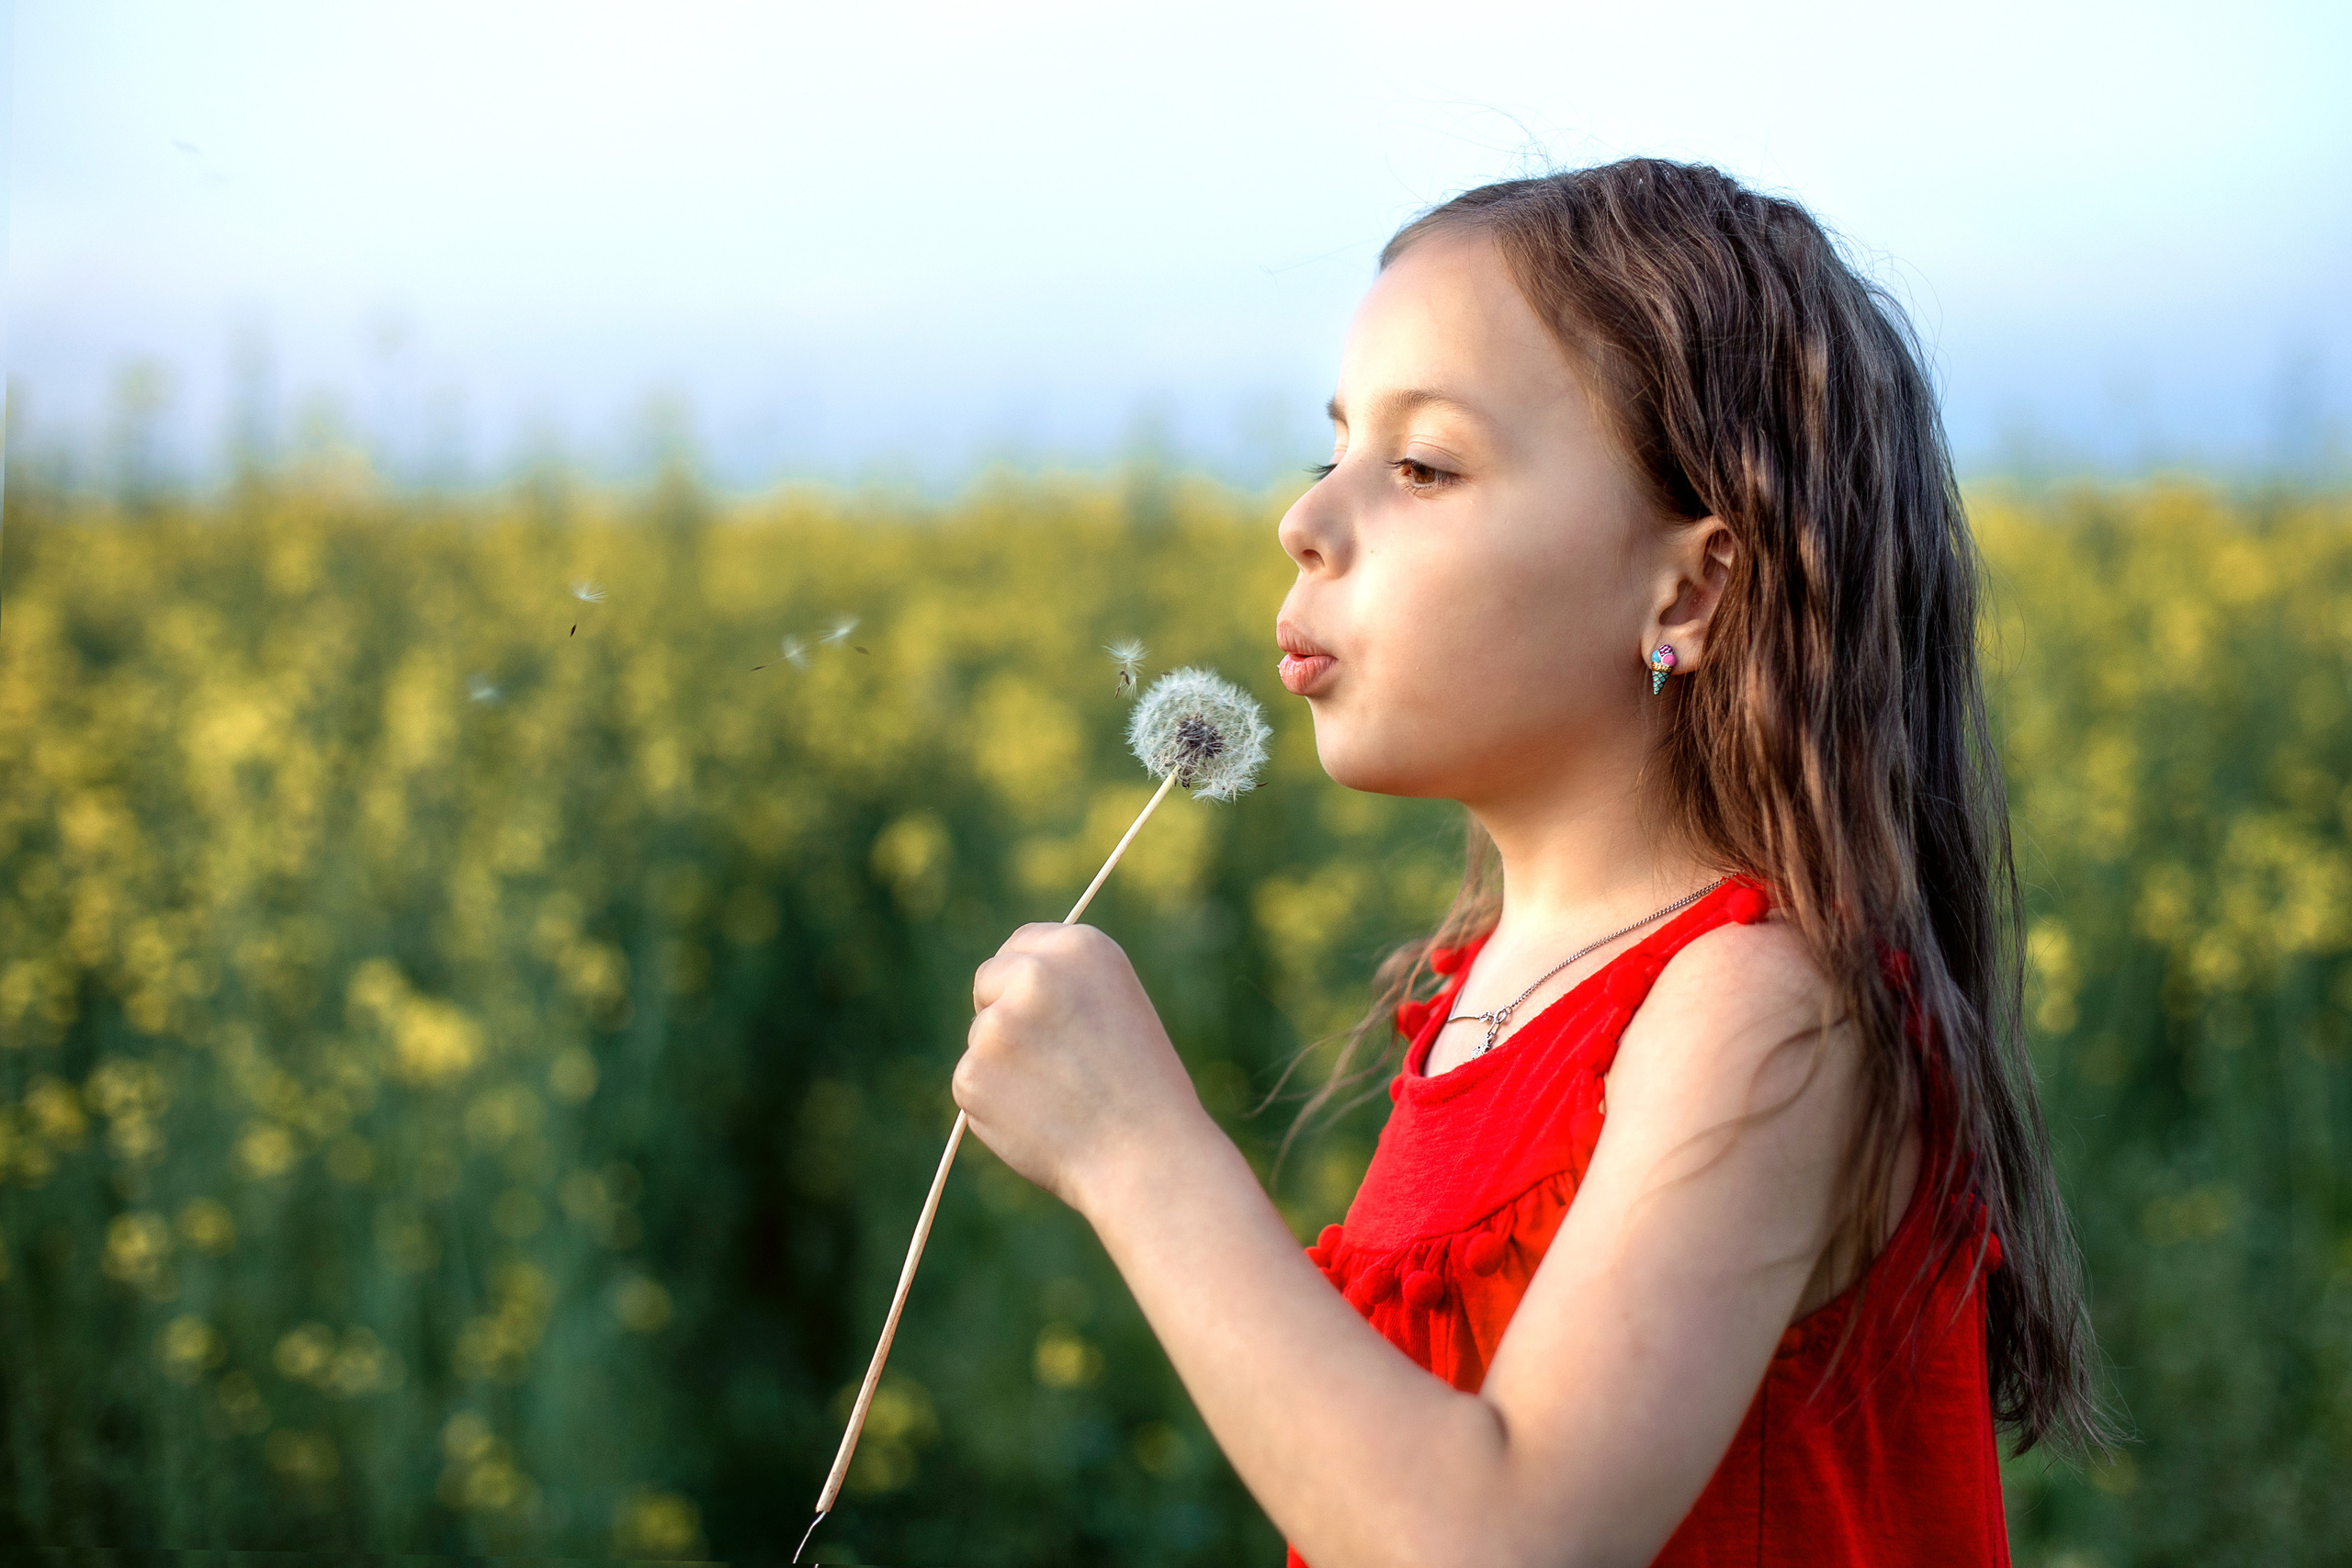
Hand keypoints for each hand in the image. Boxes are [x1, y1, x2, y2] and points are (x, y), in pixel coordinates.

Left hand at [956, 923, 1209, 1212]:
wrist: (1146, 1155)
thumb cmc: (1143, 1089)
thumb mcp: (1118, 1008)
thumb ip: (1063, 988)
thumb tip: (1005, 993)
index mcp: (1080, 948)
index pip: (1022, 943)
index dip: (1023, 978)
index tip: (1031, 1005)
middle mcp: (1034, 974)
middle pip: (988, 981)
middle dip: (1001, 1011)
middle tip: (1043, 1059)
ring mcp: (998, 1024)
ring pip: (982, 1039)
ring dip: (1005, 1065)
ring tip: (1061, 1099)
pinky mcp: (973, 1073)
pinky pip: (972, 1083)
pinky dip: (995, 1106)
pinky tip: (1040, 1120)